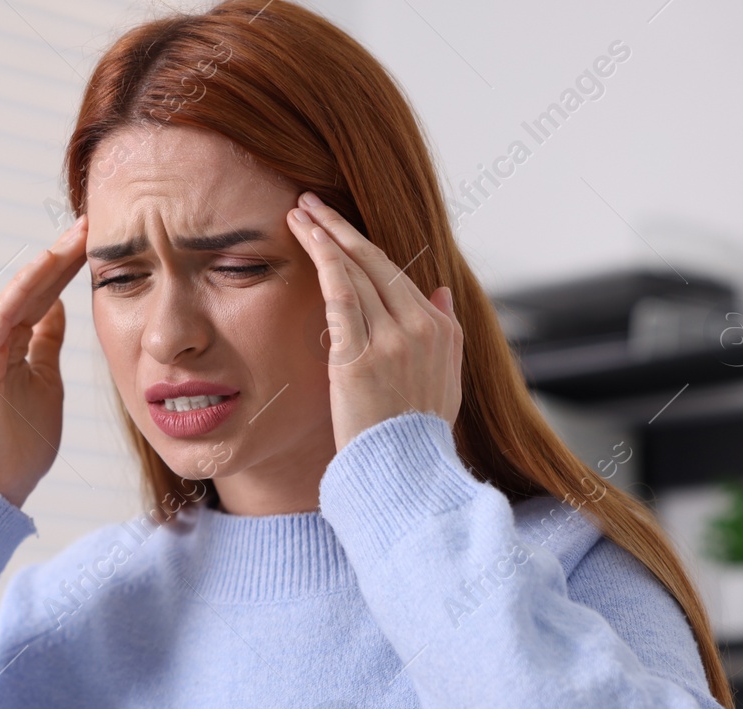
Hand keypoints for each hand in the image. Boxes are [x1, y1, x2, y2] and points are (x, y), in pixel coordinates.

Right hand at [0, 214, 87, 508]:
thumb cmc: (20, 445)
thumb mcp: (46, 383)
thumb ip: (47, 345)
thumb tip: (58, 309)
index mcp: (7, 341)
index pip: (43, 293)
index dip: (69, 265)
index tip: (99, 238)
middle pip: (34, 285)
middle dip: (65, 252)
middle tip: (95, 218)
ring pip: (21, 292)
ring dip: (51, 261)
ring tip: (81, 232)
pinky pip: (6, 313)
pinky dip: (28, 287)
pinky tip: (50, 264)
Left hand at [286, 191, 462, 451]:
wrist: (405, 474)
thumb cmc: (415, 435)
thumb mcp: (444, 381)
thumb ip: (445, 331)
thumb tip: (438, 291)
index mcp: (441, 330)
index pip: (397, 274)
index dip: (362, 246)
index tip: (337, 227)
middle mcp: (421, 327)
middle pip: (375, 262)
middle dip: (339, 228)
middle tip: (310, 201)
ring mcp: (392, 340)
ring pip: (355, 271)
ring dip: (324, 235)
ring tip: (298, 212)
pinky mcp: (360, 356)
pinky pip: (340, 294)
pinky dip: (324, 260)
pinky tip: (306, 238)